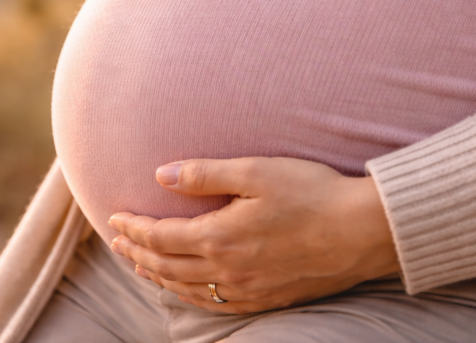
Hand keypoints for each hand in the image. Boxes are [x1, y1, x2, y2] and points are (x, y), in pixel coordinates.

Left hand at [107, 157, 399, 314]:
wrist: (361, 231)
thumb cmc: (313, 193)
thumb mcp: (256, 171)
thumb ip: (206, 174)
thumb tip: (161, 175)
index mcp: (219, 237)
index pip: (160, 236)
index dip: (133, 228)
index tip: (114, 216)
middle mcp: (227, 270)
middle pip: (166, 266)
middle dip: (136, 252)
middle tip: (118, 242)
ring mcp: (248, 288)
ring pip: (187, 289)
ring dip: (158, 276)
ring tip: (142, 266)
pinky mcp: (269, 297)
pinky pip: (216, 304)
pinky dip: (191, 296)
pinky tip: (189, 289)